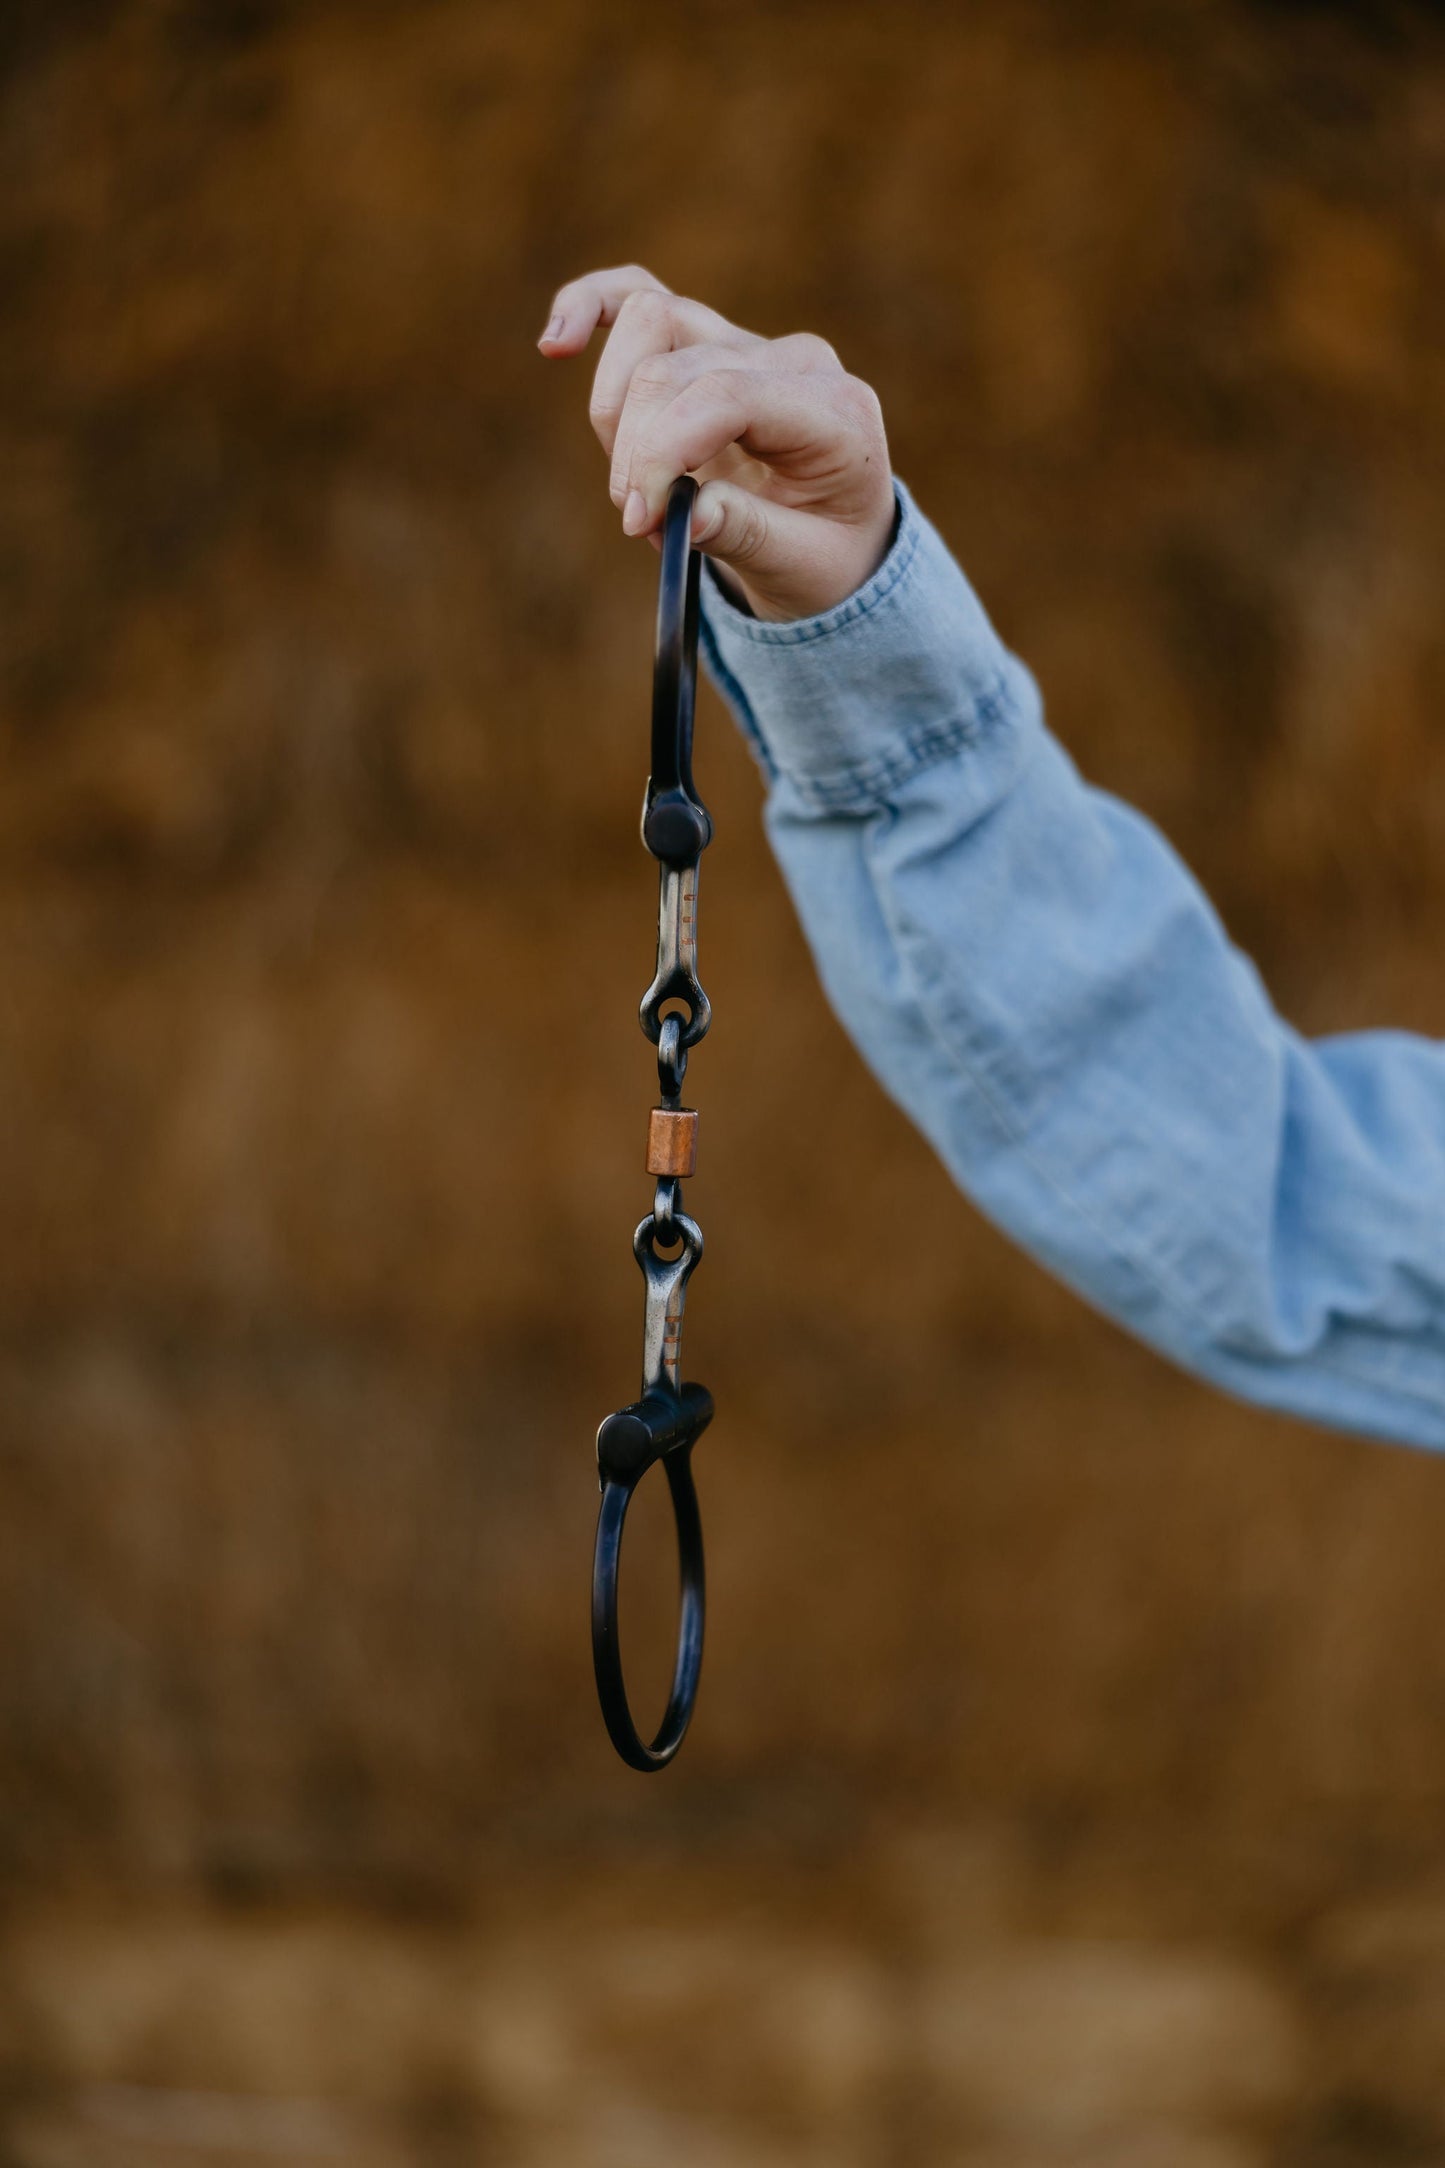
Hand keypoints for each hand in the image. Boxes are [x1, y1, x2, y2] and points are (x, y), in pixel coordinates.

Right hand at [538, 265, 895, 622]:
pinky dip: (589, 307)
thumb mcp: (803, 569)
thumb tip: (690, 514)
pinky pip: (636, 295)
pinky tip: (555, 344)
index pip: (726, 394)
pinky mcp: (703, 340)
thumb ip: (749, 535)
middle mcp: (792, 359)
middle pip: (674, 368)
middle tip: (642, 526)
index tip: (641, 518)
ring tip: (638, 489)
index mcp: (833, 410)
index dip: (664, 451)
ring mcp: (745, 340)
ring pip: (649, 323)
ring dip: (616, 413)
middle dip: (638, 453)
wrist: (835, 542)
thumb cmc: (824, 557)